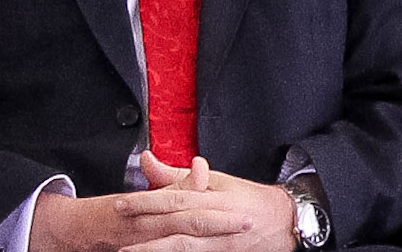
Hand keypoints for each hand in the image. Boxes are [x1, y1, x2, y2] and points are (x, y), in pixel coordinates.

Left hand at [35, 156, 298, 251]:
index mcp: (214, 197)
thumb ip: (177, 175)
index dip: (146, 202)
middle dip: (144, 230)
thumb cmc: (248, 199)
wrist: (285, 222)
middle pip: (175, 226)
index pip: (175, 199)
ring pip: (183, 248)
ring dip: (155, 250)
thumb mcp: (217, 181)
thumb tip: (146, 159)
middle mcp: (216, 221)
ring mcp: (220, 245)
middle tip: (117, 234)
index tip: (121, 205)